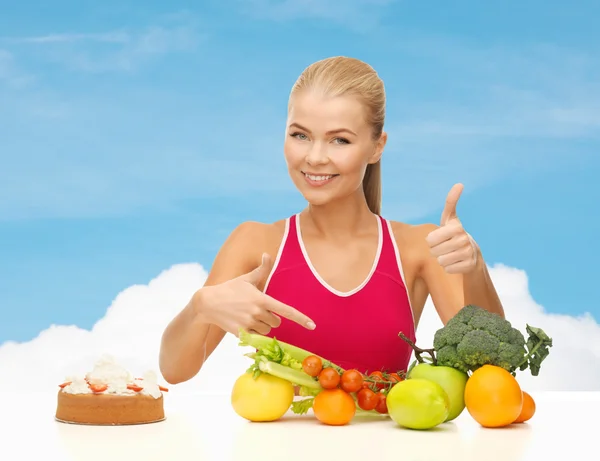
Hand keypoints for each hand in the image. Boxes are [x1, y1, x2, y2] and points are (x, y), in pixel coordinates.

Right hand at [196, 253, 315, 335]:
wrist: (208, 303)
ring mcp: (249, 323)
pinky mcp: (241, 333)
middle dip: (271, 318)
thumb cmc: (229, 289)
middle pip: (276, 322)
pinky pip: (256, 337)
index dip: (301, 319)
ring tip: (249, 316)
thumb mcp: (246, 279)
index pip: (286, 310)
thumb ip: (261, 269)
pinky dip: (253, 333)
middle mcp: (257, 312)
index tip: (313, 325)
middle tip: (258, 310)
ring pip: (266, 331)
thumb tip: (267, 254)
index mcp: (261, 298)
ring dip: (262, 326)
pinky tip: (243, 323)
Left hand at [426, 183, 478, 273]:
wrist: (472, 254)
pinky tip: (456, 262)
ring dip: (442, 259)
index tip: (440, 238)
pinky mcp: (469, 265)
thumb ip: (451, 202)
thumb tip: (459, 184)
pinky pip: (448, 269)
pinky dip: (449, 268)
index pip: (430, 239)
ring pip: (440, 261)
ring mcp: (467, 253)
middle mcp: (464, 239)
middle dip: (436, 251)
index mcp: (456, 227)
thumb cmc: (454, 234)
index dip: (431, 241)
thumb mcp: (450, 218)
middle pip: (434, 251)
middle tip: (445, 247)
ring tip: (450, 254)